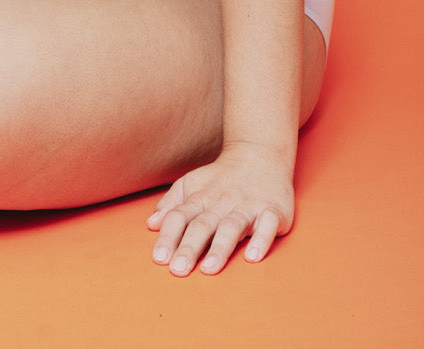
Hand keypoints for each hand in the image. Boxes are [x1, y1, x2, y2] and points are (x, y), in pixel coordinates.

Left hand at [146, 145, 294, 275]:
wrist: (259, 153)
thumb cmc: (221, 178)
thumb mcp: (192, 183)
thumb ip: (172, 204)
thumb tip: (151, 224)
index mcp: (200, 198)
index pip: (179, 217)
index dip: (168, 236)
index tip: (159, 259)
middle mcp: (222, 202)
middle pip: (202, 225)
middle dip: (189, 248)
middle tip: (177, 270)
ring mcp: (248, 206)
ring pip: (231, 227)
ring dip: (219, 248)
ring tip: (208, 269)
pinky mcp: (272, 210)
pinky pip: (267, 225)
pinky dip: (260, 240)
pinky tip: (252, 257)